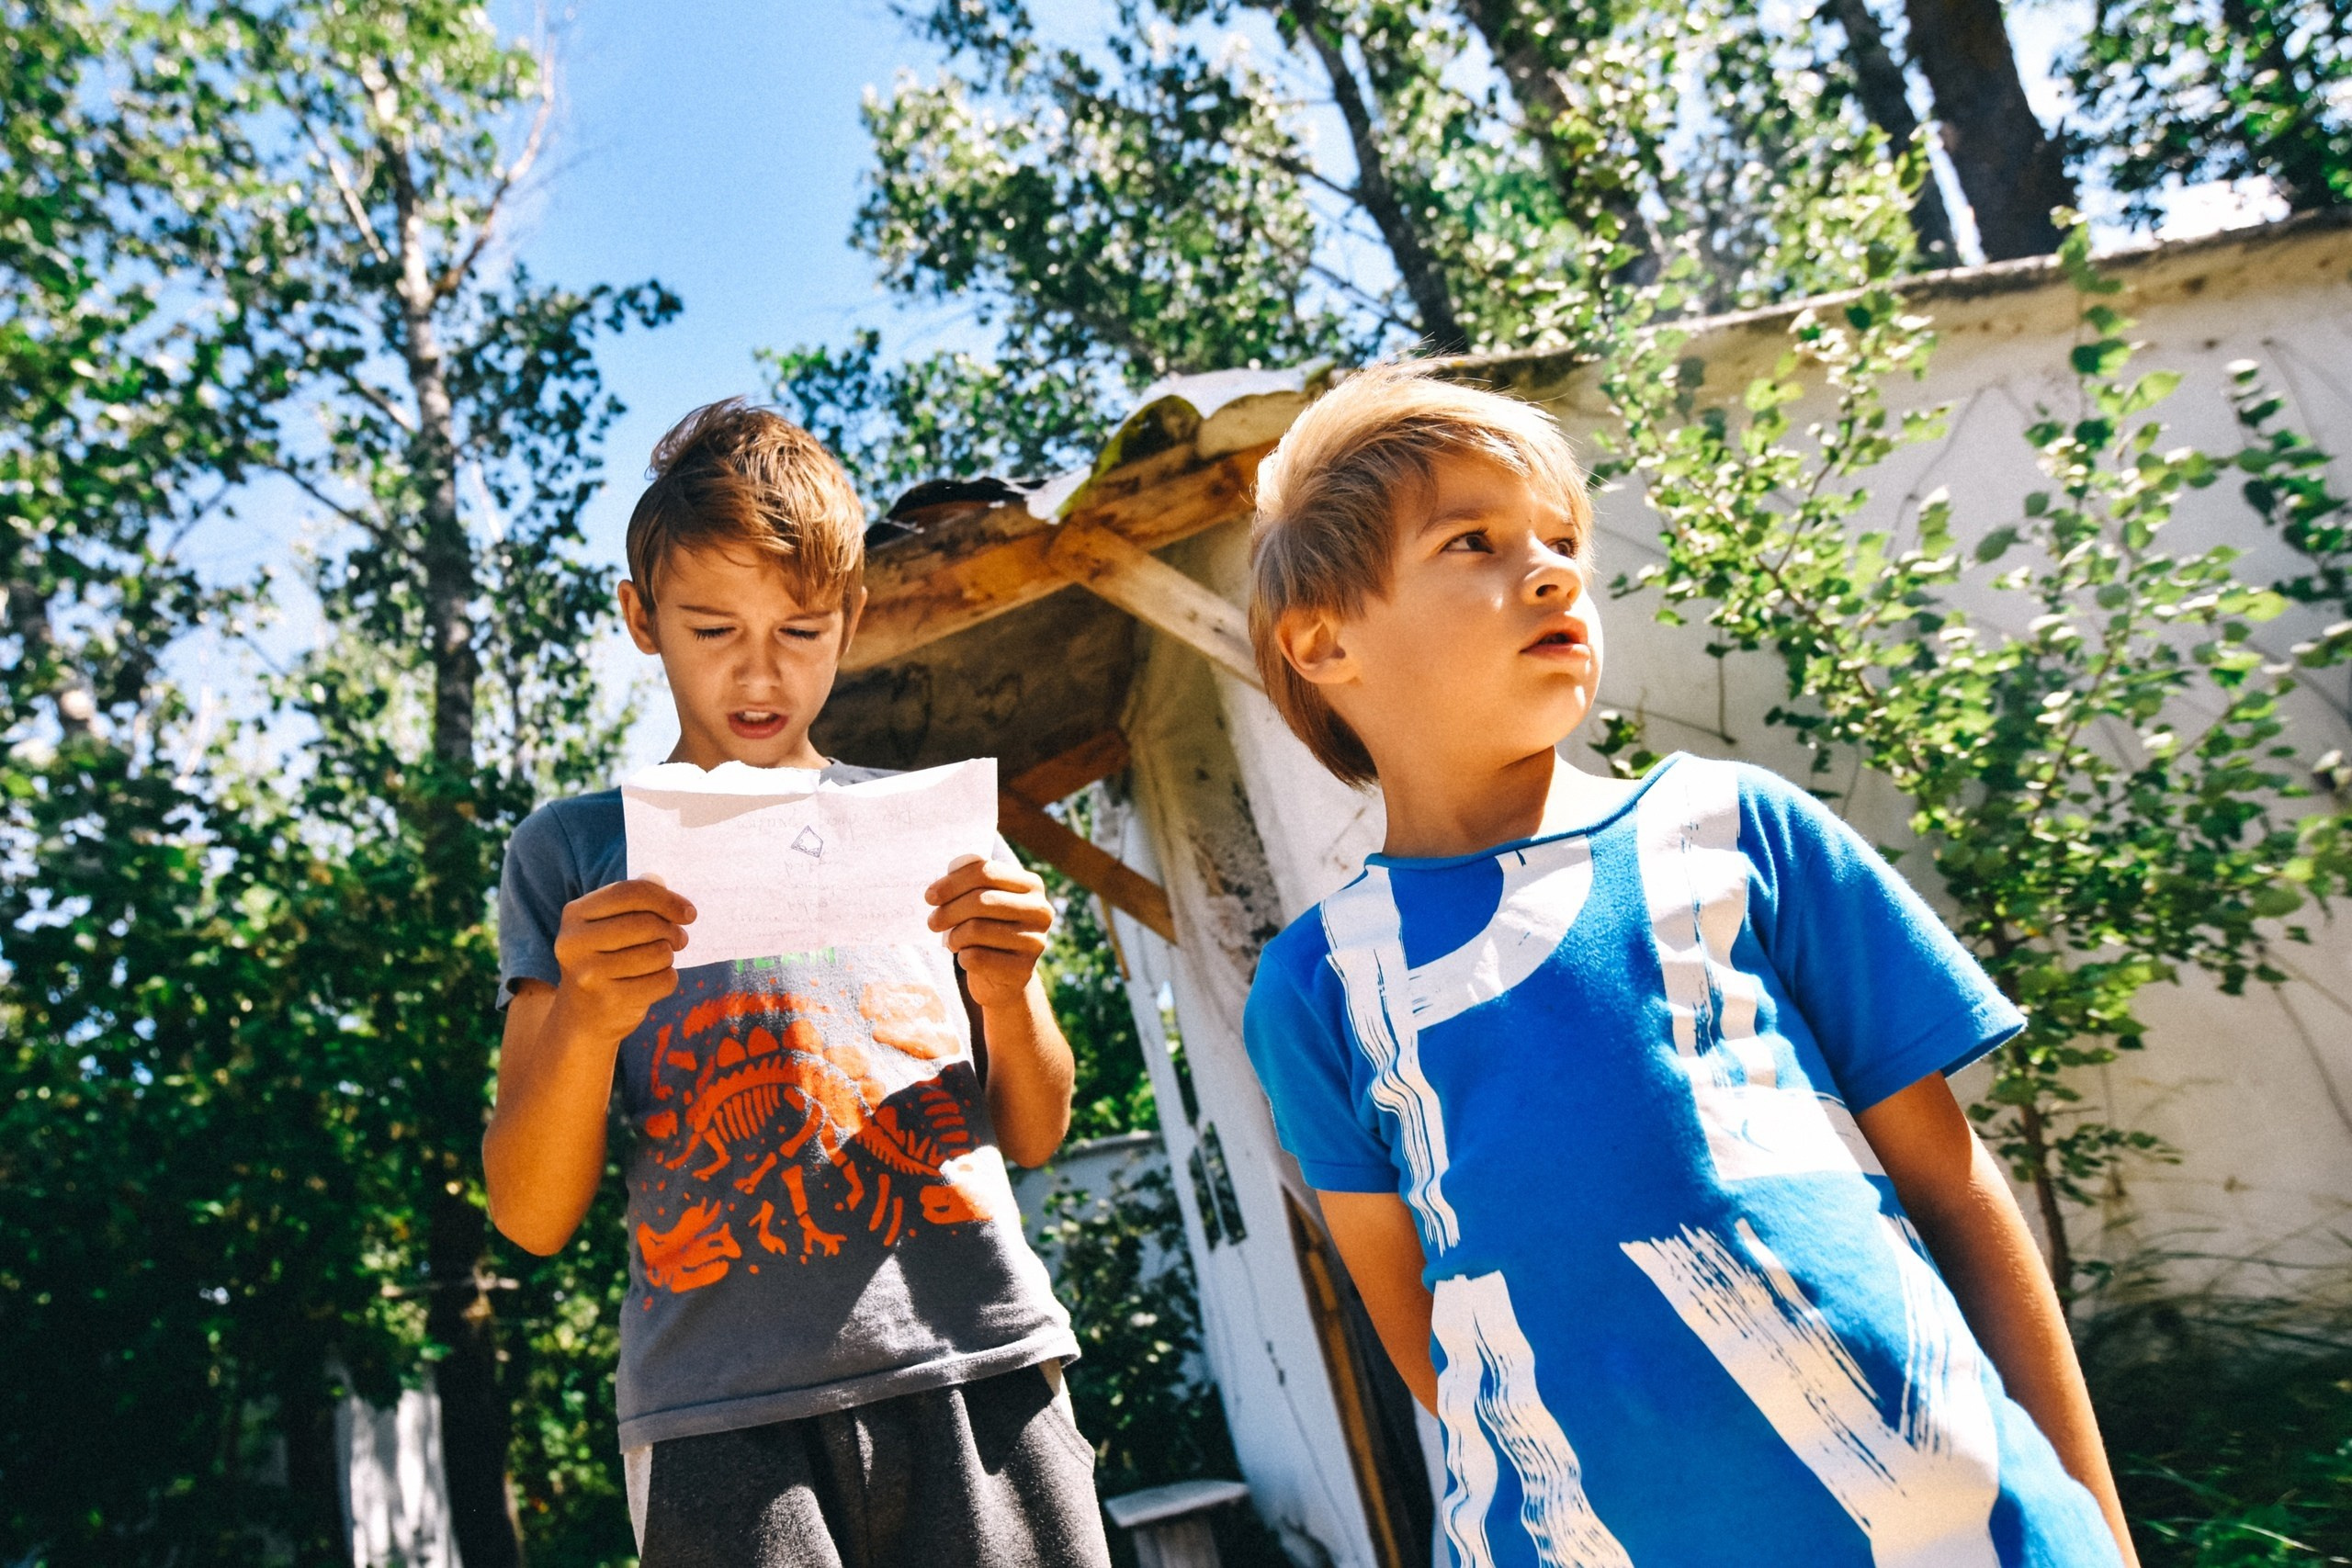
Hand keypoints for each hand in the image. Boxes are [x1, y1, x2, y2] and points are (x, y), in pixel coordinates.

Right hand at [550, 878, 695, 1042]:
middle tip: (679, 939)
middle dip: (672, 930)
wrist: (583, 1016)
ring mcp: (589, 974)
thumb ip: (633, 899)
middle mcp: (575, 943)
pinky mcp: (609, 1001)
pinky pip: (663, 981)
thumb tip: (659, 880)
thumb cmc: (605, 959)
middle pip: (647, 923)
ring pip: (659, 953)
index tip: (689, 912)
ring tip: (657, 962)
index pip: (629, 892)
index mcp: (574, 914)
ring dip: (668, 957)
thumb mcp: (608, 925)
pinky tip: (651, 982)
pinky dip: (667, 979)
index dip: (666, 899)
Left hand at [925, 856, 1052, 1007]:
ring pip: (976, 929)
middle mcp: (1040, 910)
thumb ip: (973, 882)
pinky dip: (962, 957)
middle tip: (932, 921)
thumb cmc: (989, 929)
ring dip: (954, 936)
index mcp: (1031, 885)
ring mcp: (1035, 941)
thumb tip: (947, 874)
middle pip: (980, 900)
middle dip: (948, 911)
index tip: (930, 896)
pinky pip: (977, 958)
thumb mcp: (985, 901)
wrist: (1004, 978)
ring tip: (952, 940)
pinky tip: (965, 957)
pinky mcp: (1023, 970)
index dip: (952, 883)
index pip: (986, 872)